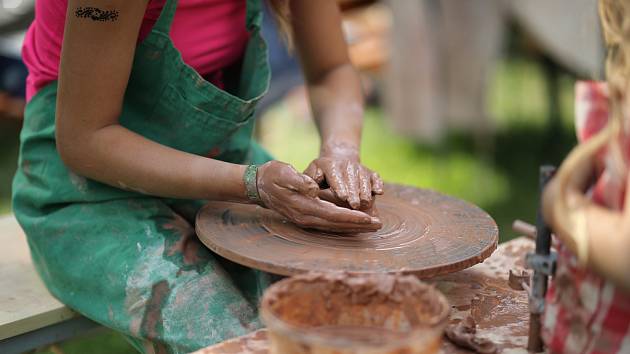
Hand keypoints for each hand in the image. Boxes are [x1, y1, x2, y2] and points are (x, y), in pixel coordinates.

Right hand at [257, 161, 381, 232]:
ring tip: (373, 226)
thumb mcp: (284, 172)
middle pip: (338, 225)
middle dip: (359, 225)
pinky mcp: (307, 219)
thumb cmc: (273, 175)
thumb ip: (300, 180)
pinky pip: (329, 225)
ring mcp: (306, 221)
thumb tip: (313, 187)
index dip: (353, 217)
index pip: (333, 215)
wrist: (258, 185)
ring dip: (354, 227)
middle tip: (379, 225)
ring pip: (335, 227)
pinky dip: (344, 225)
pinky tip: (356, 224)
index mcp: (304, 207)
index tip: (370, 217)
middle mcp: (306, 218)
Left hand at [304, 144, 382, 209]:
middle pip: (351, 180)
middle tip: (354, 204)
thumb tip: (309, 189)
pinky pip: (376, 177)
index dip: (339, 186)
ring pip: (364, 179)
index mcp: (329, 165)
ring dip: (365, 191)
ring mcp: (360, 168)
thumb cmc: (321, 172)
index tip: (342, 196)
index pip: (335, 177)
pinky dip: (378, 184)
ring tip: (366, 202)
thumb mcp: (311, 172)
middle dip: (353, 192)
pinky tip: (379, 192)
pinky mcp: (370, 172)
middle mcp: (346, 165)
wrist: (339, 158)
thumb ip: (308, 180)